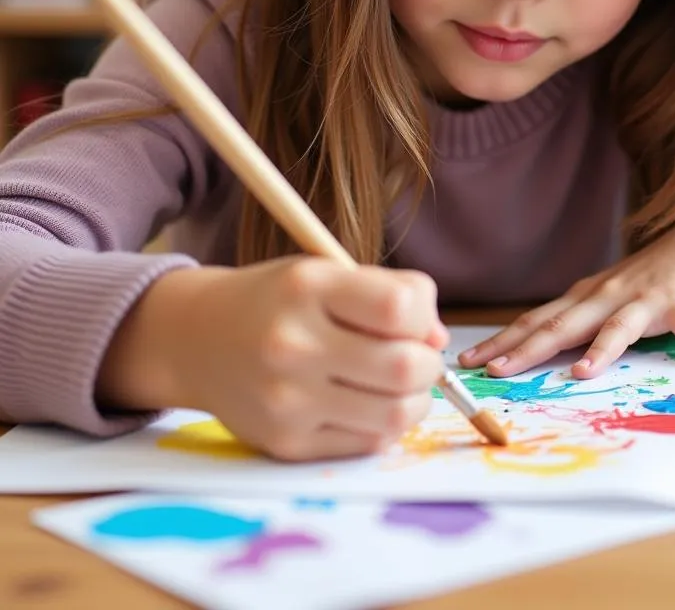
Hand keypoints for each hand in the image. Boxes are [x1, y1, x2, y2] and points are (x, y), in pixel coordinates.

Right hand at [99, 258, 447, 461]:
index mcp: (307, 287)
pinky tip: (369, 403)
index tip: (412, 319)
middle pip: (406, 368)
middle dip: (429, 364)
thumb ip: (390, 294)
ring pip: (395, 415)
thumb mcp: (326, 273)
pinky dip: (384, 424)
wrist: (194, 339)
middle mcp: (292, 344)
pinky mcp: (285, 442)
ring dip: (415, 400)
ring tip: (399, 384)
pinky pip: (367, 443)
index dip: (423, 315)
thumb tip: (439, 343)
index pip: (400, 307)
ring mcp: (286, 400)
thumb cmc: (278, 300)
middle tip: (417, 358)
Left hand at [459, 196, 674, 378]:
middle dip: (527, 348)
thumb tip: (538, 346)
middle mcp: (608, 294)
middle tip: (496, 370)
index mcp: (586, 297)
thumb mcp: (609, 298)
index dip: (503, 341)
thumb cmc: (654, 278)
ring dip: (602, 348)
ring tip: (582, 371)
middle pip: (563, 324)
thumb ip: (581, 320)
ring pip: (620, 325)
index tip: (468, 361)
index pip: (536, 320)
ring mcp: (646, 296)